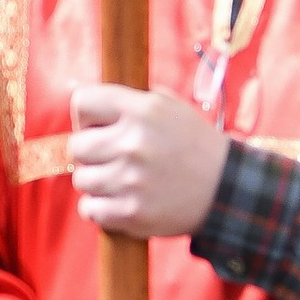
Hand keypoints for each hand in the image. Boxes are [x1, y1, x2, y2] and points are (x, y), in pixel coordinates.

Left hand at [68, 83, 230, 239]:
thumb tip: (73, 87)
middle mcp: (134, 143)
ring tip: (123, 180)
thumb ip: (126, 98)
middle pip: (76, 146)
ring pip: (82, 179)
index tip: (102, 127)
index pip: (83, 102)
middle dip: (92, 152)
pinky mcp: (131, 212)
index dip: (88, 116)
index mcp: (143, 110)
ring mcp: (131, 180)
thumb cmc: (192, 145)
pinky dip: (101, 208)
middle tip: (114, 157)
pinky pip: (90, 209)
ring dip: (98, 181)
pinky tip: (122, 200)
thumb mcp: (168, 107)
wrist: (226, 190)